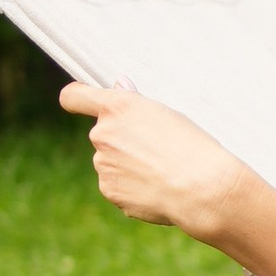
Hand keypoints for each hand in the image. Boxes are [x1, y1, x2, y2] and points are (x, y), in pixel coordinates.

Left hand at [58, 83, 258, 245]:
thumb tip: (119, 86)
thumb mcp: (166, 114)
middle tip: (156, 149)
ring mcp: (103, 164)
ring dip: (129, 165)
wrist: (202, 189)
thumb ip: (134, 102)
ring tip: (162, 172)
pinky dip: (133, 187)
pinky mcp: (109, 190)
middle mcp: (102, 133)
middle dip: (123, 140)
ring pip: (111, 161)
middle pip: (103, 134)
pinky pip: (117, 185)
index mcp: (116, 107)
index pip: (74, 96)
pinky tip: (157, 188)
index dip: (77, 98)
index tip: (82, 102)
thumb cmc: (192, 146)